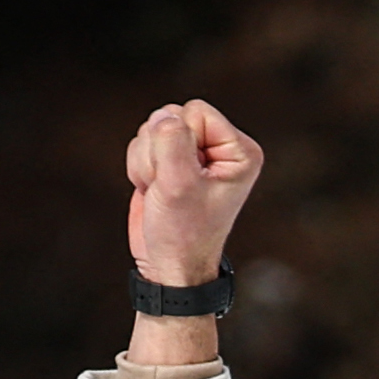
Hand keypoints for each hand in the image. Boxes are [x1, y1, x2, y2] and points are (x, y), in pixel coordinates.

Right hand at [125, 99, 260, 287]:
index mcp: (238, 151)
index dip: (179, 140)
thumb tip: (162, 115)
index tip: (184, 178)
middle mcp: (220, 148)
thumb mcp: (179, 185)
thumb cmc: (183, 233)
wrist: (169, 266)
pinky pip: (142, 142)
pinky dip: (140, 167)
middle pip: (172, 114)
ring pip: (153, 127)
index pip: (195, 111)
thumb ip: (171, 141)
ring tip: (162, 191)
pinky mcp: (171, 160)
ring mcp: (194, 153)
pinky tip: (154, 190)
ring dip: (147, 161)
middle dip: (160, 151)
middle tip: (170, 187)